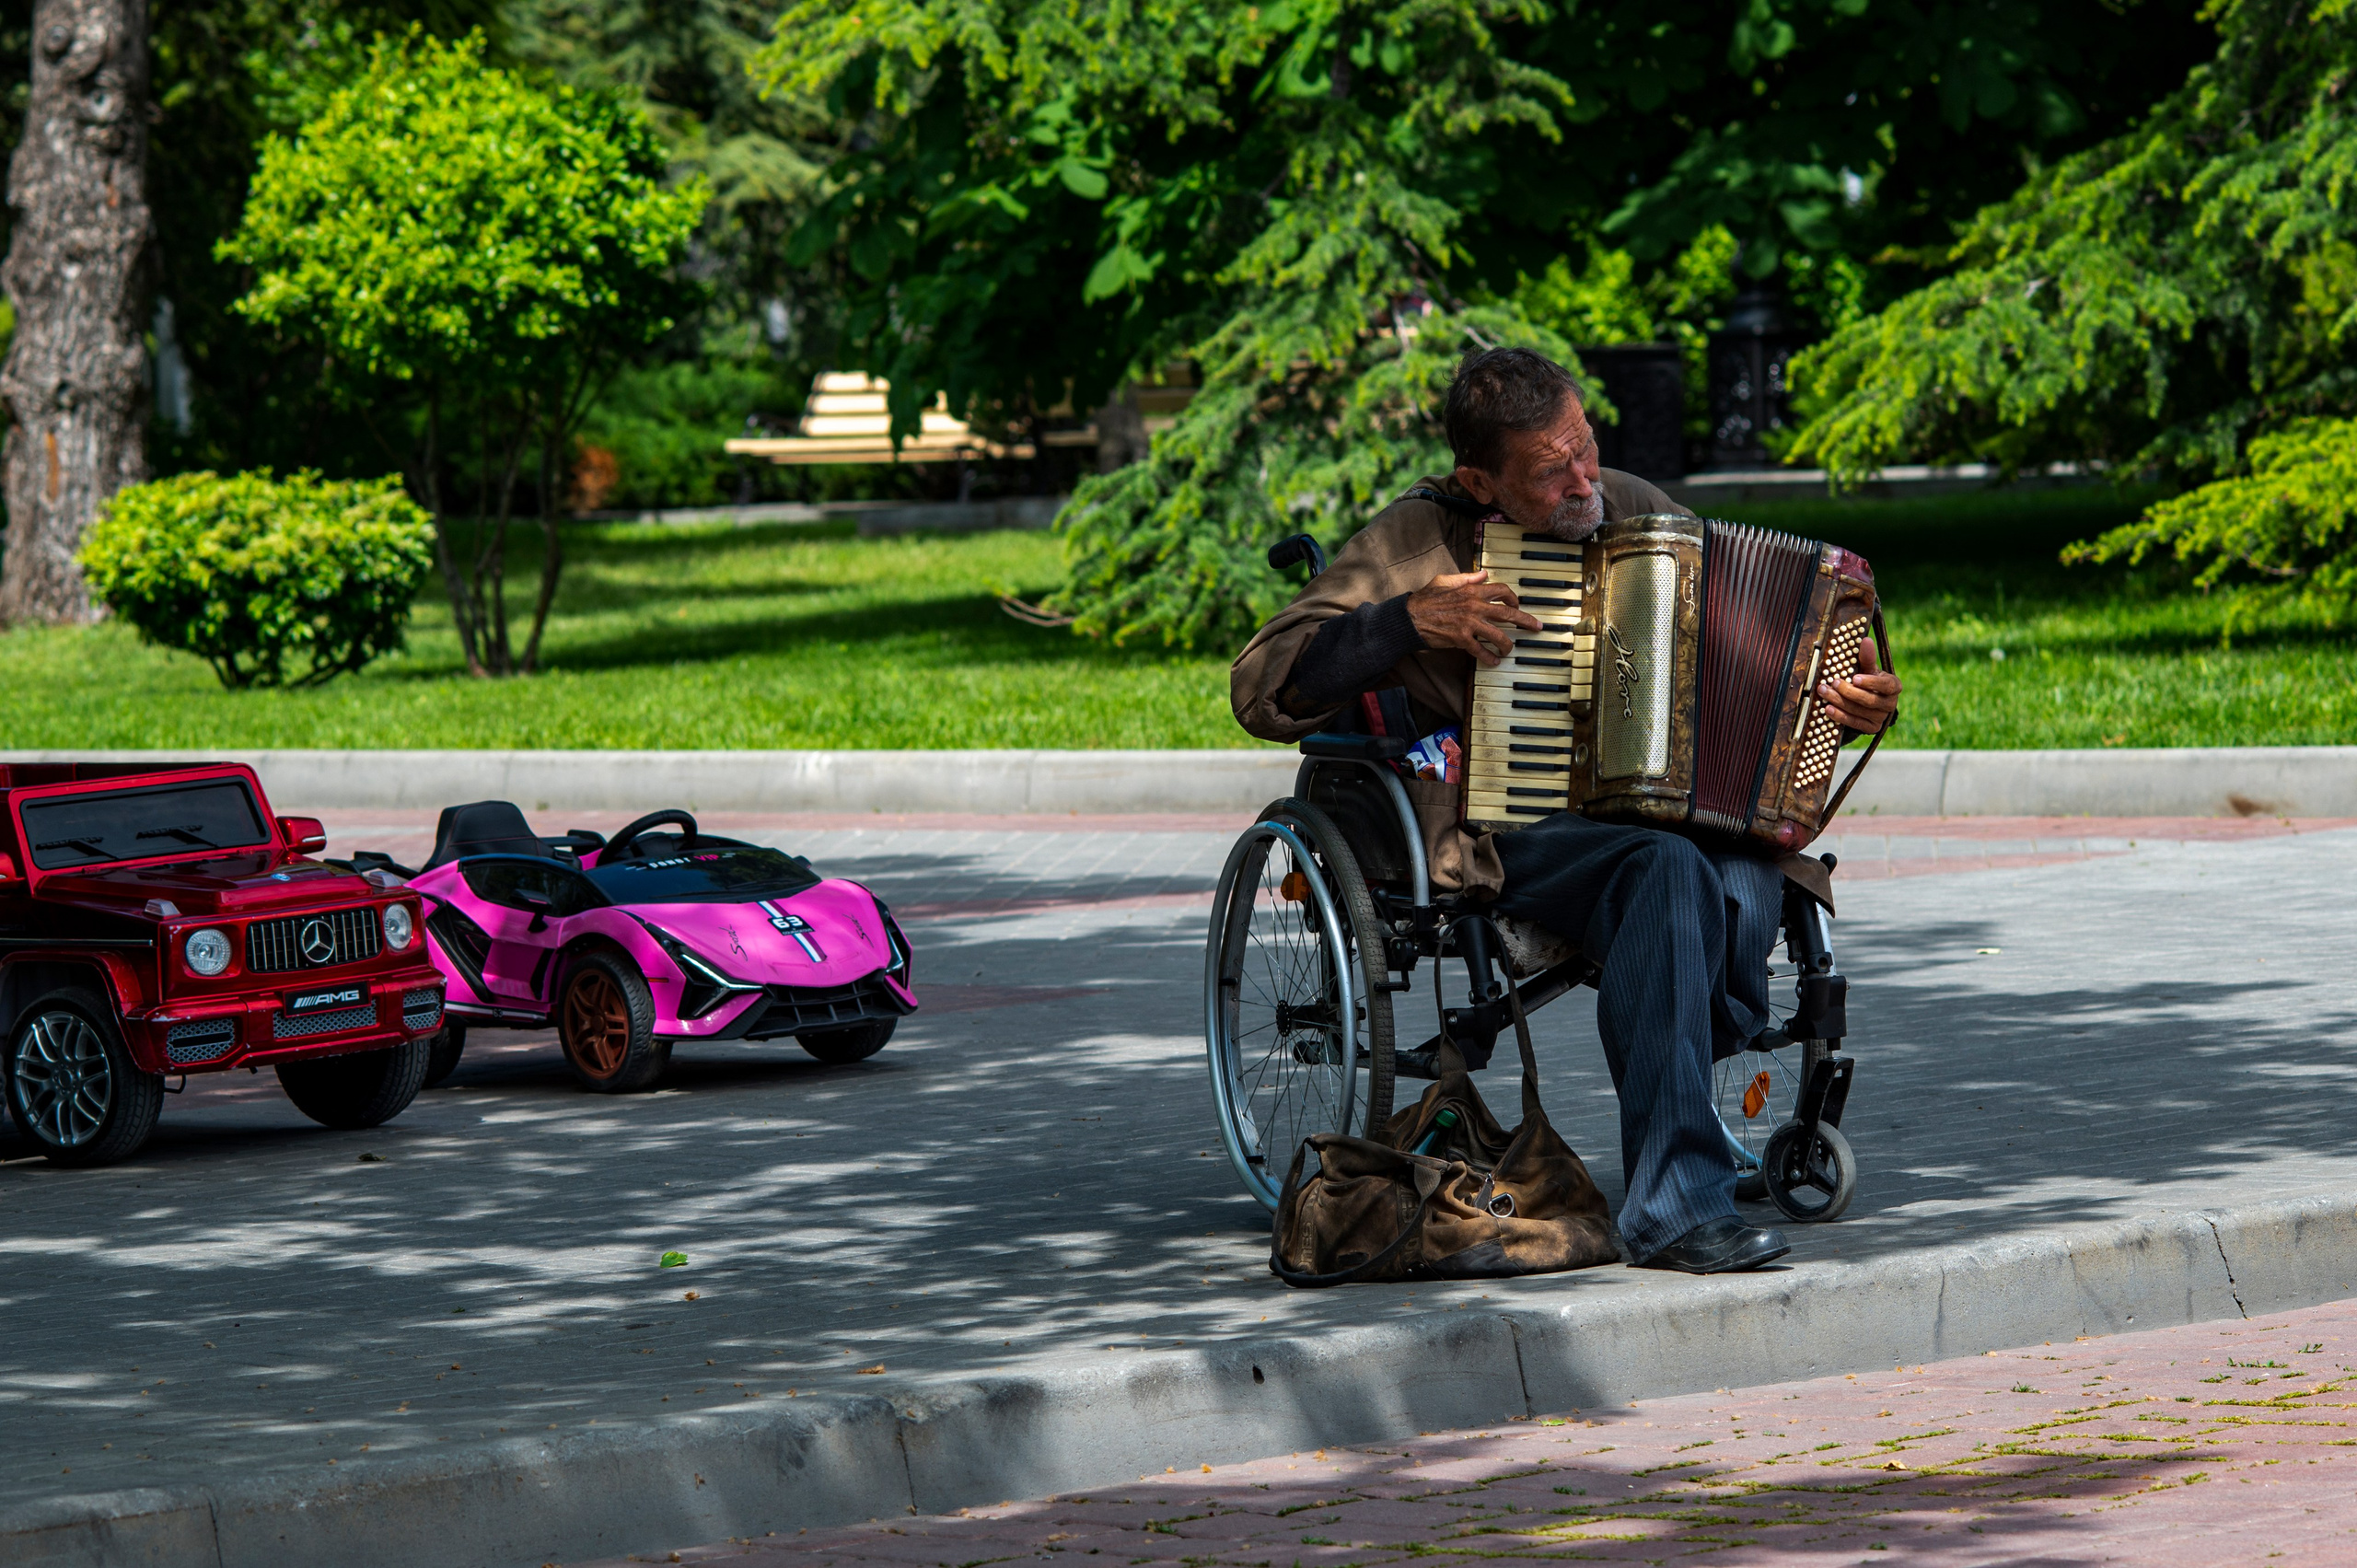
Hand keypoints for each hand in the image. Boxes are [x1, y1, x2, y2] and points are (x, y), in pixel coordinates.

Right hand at [1407, 570, 1540, 665]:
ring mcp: (1469, 623)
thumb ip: (1466, 577)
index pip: (1501, 591)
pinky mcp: (1461, 639)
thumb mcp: (1445, 580)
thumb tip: (1483, 574)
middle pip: (1508, 613)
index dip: (1513, 598)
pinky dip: (1488, 657)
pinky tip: (1493, 661)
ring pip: (1498, 635)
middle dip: (1526, 621)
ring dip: (1507, 644)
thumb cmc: (1425, 599)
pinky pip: (1480, 650)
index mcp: (1471, 590)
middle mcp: (1474, 606)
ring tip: (1509, 650)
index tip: (1517, 605)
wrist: (1410, 617)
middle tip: (1536, 627)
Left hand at [1819, 636, 1899, 734]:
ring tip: (1824, 693)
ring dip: (1840, 702)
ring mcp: (1881, 717)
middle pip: (1869, 700)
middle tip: (1833, 682)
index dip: (1871, 682)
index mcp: (1893, 686)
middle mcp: (1890, 703)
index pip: (1886, 685)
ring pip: (1860, 711)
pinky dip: (1840, 716)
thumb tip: (1865, 640)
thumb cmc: (1868, 679)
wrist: (1868, 700)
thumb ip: (1867, 657)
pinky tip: (1827, 709)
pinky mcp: (1871, 728)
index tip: (1855, 678)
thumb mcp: (1868, 668)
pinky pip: (1855, 723)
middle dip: (1848, 692)